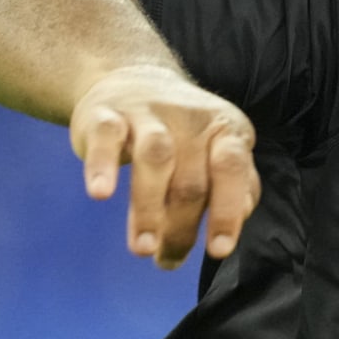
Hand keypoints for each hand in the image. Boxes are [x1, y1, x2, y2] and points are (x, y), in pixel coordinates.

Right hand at [70, 65, 260, 268]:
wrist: (132, 77)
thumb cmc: (184, 132)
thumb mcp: (217, 151)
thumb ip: (236, 183)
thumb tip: (237, 219)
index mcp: (226, 129)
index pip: (232, 170)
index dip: (227, 211)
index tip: (218, 250)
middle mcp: (192, 119)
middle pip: (190, 179)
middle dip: (180, 228)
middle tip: (166, 261)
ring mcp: (149, 114)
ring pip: (156, 159)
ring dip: (148, 208)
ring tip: (142, 248)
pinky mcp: (107, 114)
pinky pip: (106, 139)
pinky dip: (102, 166)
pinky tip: (100, 194)